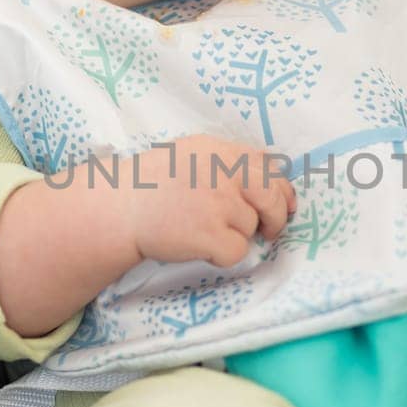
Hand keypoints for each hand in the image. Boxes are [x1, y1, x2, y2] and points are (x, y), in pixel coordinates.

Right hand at [122, 134, 295, 267]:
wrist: (120, 207)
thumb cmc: (151, 183)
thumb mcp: (193, 154)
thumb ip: (228, 161)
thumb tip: (270, 175)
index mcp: (222, 151)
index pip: (270, 168)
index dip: (282, 190)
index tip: (286, 204)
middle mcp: (225, 173)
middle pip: (272, 198)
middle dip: (277, 217)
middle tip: (269, 231)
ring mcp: (220, 203)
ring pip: (251, 228)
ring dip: (235, 235)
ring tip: (202, 230)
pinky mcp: (212, 234)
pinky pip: (237, 252)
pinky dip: (222, 255)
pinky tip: (198, 245)